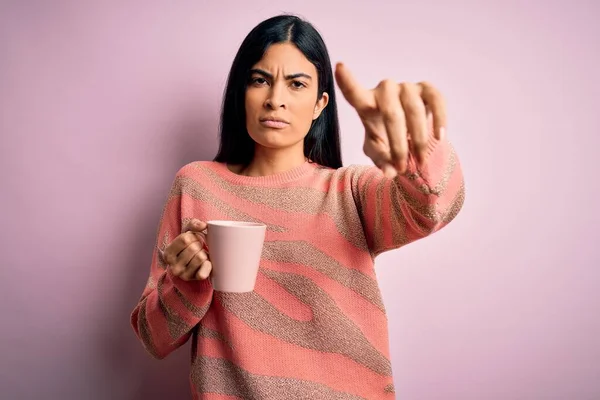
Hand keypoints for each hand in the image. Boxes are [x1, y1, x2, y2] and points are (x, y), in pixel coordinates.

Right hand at [162, 218, 211, 280]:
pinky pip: (203, 272)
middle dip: (199, 245)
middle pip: (193, 248)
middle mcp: (173, 266)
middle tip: (198, 248)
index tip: (193, 239)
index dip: (193, 236)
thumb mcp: (188, 232)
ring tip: (200, 255)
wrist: (194, 263)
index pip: (184, 239)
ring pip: (200, 258)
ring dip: (204, 254)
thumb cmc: (190, 246)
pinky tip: (206, 263)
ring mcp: (183, 275)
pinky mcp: (194, 280)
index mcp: (168, 254)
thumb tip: (203, 225)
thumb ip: (193, 224)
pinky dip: (208, 266)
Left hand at [335, 63, 446, 177]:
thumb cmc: (387, 143)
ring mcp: (407, 87)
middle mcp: (385, 90)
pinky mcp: (427, 89)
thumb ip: (382, 162)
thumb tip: (390, 173)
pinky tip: (439, 137)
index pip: (355, 94)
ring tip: (420, 161)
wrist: (410, 139)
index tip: (340, 66)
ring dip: (418, 139)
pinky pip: (436, 100)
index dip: (348, 81)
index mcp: (366, 104)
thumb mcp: (379, 154)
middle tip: (403, 168)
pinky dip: (439, 119)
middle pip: (391, 113)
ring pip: (414, 109)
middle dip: (399, 145)